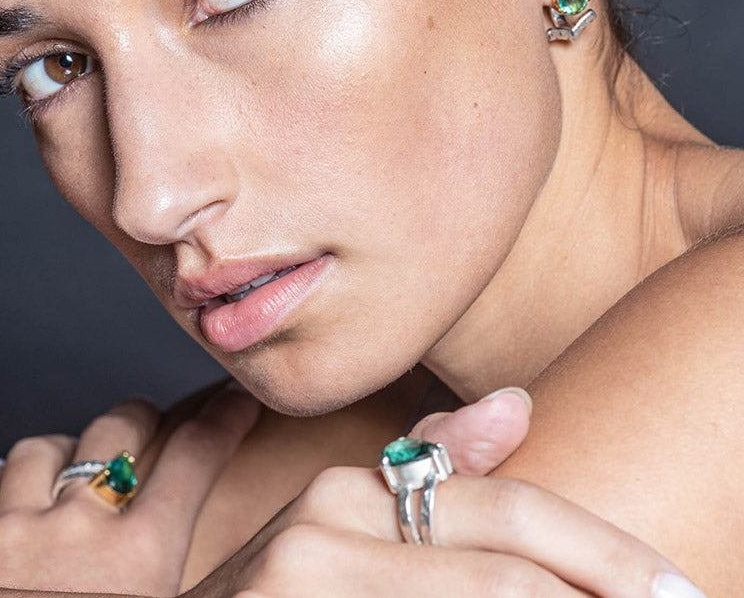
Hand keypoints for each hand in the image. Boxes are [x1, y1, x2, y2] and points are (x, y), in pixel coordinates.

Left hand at [0, 385, 259, 596]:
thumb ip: (165, 581)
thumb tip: (188, 547)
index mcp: (138, 565)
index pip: (197, 457)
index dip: (223, 418)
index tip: (235, 401)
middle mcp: (77, 535)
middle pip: (118, 432)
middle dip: (135, 418)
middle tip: (141, 419)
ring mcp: (6, 534)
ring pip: (40, 450)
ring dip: (52, 459)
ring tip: (55, 478)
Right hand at [197, 390, 704, 597]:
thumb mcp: (346, 529)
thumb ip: (432, 466)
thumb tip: (520, 402)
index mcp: (349, 491)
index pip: (512, 511)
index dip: (607, 555)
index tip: (675, 588)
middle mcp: (326, 531)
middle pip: (515, 577)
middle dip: (604, 596)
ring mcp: (304, 584)